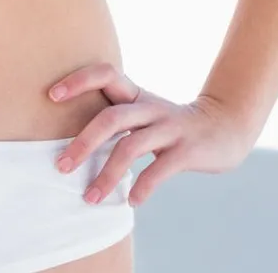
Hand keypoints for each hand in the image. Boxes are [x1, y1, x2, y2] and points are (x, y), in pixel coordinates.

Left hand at [48, 62, 254, 206]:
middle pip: (111, 118)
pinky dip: (142, 186)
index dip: (78, 81)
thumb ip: (113, 120)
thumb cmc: (171, 125)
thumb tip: (69, 144)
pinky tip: (131, 202)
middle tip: (61, 166)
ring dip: (107, 174)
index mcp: (136, 95)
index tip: (51, 96)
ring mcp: (170, 127)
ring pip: (131, 147)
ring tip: (90, 197)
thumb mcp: (142, 113)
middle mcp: (151, 107)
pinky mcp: (188, 150)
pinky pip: (160, 169)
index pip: (105, 74)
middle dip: (83, 143)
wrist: (226, 126)